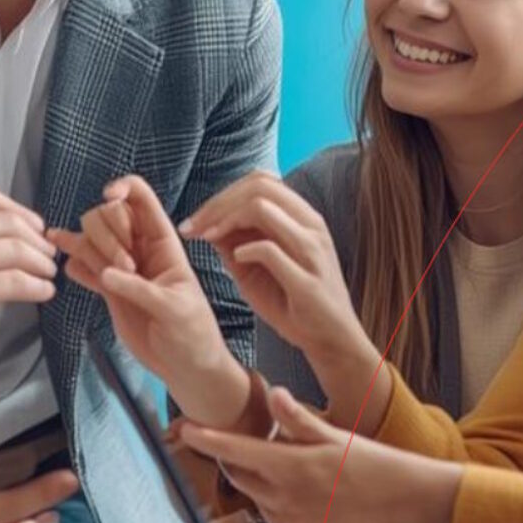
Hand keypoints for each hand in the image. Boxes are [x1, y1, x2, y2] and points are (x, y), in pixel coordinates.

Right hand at [0, 180, 57, 442]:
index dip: (16, 208)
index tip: (34, 226)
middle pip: (3, 221)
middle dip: (35, 237)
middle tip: (49, 253)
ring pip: (13, 249)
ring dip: (40, 261)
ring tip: (48, 273)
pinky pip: (14, 281)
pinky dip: (37, 285)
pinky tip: (45, 292)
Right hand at [48, 175, 247, 424]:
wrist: (185, 367)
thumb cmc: (193, 334)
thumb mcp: (174, 309)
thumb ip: (140, 289)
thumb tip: (106, 273)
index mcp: (163, 242)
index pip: (140, 198)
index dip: (123, 188)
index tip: (110, 197)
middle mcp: (139, 248)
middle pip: (107, 214)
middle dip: (106, 234)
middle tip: (123, 268)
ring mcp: (120, 267)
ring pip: (90, 237)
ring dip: (88, 248)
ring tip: (104, 278)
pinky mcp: (107, 289)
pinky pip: (82, 265)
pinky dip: (72, 262)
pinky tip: (70, 267)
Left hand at [175, 385, 456, 522]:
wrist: (409, 503)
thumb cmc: (376, 465)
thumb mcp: (336, 436)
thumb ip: (298, 421)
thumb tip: (274, 395)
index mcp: (290, 466)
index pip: (234, 451)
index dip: (207, 439)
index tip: (186, 431)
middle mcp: (285, 500)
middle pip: (244, 480)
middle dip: (247, 466)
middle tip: (276, 456)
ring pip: (265, 507)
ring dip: (274, 494)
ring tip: (313, 485)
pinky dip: (296, 521)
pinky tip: (324, 510)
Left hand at [178, 174, 380, 406]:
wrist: (331, 340)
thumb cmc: (293, 303)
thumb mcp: (256, 268)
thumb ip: (235, 243)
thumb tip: (204, 223)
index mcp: (301, 217)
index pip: (259, 182)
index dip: (222, 194)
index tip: (195, 219)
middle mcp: (310, 225)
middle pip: (257, 186)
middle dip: (217, 203)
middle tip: (192, 227)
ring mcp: (312, 249)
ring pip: (262, 207)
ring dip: (225, 219)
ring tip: (206, 238)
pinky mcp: (308, 279)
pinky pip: (270, 249)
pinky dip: (245, 250)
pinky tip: (233, 260)